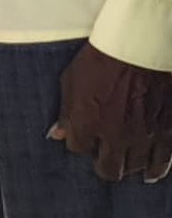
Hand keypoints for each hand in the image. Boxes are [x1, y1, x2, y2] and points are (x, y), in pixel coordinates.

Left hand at [52, 43, 171, 181]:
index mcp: (88, 122)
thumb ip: (66, 110)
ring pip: (136, 169)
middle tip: (104, 159)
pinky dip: (156, 167)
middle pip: (109, 169)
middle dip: (103, 164)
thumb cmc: (102, 58)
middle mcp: (116, 135)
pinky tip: (151, 170)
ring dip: (129, 167)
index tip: (83, 136)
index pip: (77, 148)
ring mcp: (144, 137)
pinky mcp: (168, 133)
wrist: (142, 47)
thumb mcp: (72, 79)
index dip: (79, 142)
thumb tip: (57, 134)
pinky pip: (163, 162)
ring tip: (126, 163)